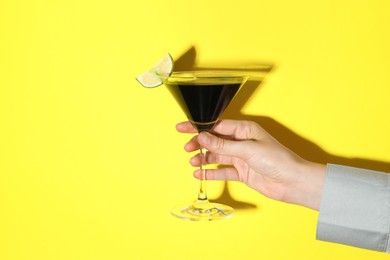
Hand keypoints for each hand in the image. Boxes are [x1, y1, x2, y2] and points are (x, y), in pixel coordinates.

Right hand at [176, 120, 325, 209]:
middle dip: (199, 143)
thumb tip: (203, 138)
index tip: (184, 128)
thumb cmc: (278, 160)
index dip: (200, 127)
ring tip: (193, 162)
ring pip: (217, 155)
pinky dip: (212, 173)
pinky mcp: (242, 172)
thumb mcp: (247, 150)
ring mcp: (241, 157)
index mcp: (245, 130)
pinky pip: (223, 171)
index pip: (217, 126)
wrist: (292, 182)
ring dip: (204, 158)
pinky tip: (201, 174)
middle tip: (186, 148)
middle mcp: (241, 142)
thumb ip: (223, 146)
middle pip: (215, 141)